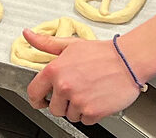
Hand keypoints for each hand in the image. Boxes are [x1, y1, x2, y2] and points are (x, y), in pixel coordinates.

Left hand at [24, 31, 140, 125]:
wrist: (128, 61)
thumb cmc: (101, 53)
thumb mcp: (70, 45)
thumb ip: (46, 43)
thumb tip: (28, 35)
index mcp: (54, 71)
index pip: (33, 92)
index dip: (36, 99)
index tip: (40, 101)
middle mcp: (64, 87)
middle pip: (53, 108)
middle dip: (62, 103)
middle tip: (74, 93)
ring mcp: (78, 101)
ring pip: (70, 115)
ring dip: (77, 108)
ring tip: (87, 93)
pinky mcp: (93, 112)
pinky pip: (86, 120)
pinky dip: (91, 114)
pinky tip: (96, 99)